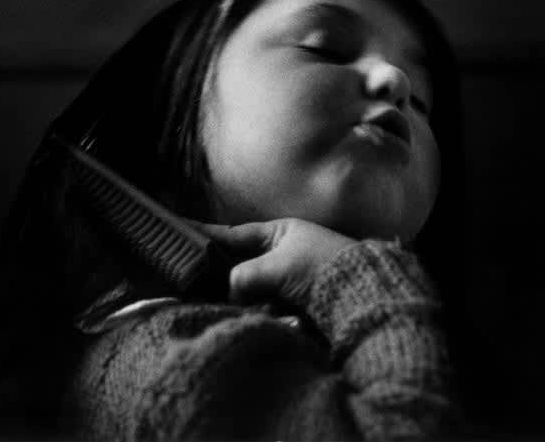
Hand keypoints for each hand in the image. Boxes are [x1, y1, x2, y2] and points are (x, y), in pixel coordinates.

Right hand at [195, 219, 355, 306]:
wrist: (366, 296)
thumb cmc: (325, 269)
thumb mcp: (279, 266)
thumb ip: (245, 276)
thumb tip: (230, 292)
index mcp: (279, 233)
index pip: (233, 234)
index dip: (206, 233)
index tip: (178, 228)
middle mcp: (280, 254)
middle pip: (238, 266)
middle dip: (226, 278)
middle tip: (201, 283)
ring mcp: (287, 279)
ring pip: (249, 290)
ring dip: (248, 300)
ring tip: (258, 305)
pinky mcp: (293, 303)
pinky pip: (265, 306)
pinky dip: (265, 312)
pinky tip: (274, 316)